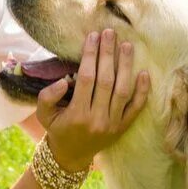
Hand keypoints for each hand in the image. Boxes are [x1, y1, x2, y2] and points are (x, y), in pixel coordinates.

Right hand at [36, 28, 149, 171]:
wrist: (71, 155)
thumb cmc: (57, 129)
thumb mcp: (43, 115)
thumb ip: (48, 97)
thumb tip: (64, 80)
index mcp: (77, 114)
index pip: (87, 78)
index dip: (90, 56)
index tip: (93, 36)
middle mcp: (97, 119)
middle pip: (106, 81)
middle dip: (108, 54)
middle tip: (110, 33)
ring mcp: (113, 124)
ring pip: (123, 91)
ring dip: (126, 66)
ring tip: (127, 46)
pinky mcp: (123, 127)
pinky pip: (136, 108)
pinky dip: (142, 91)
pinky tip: (144, 73)